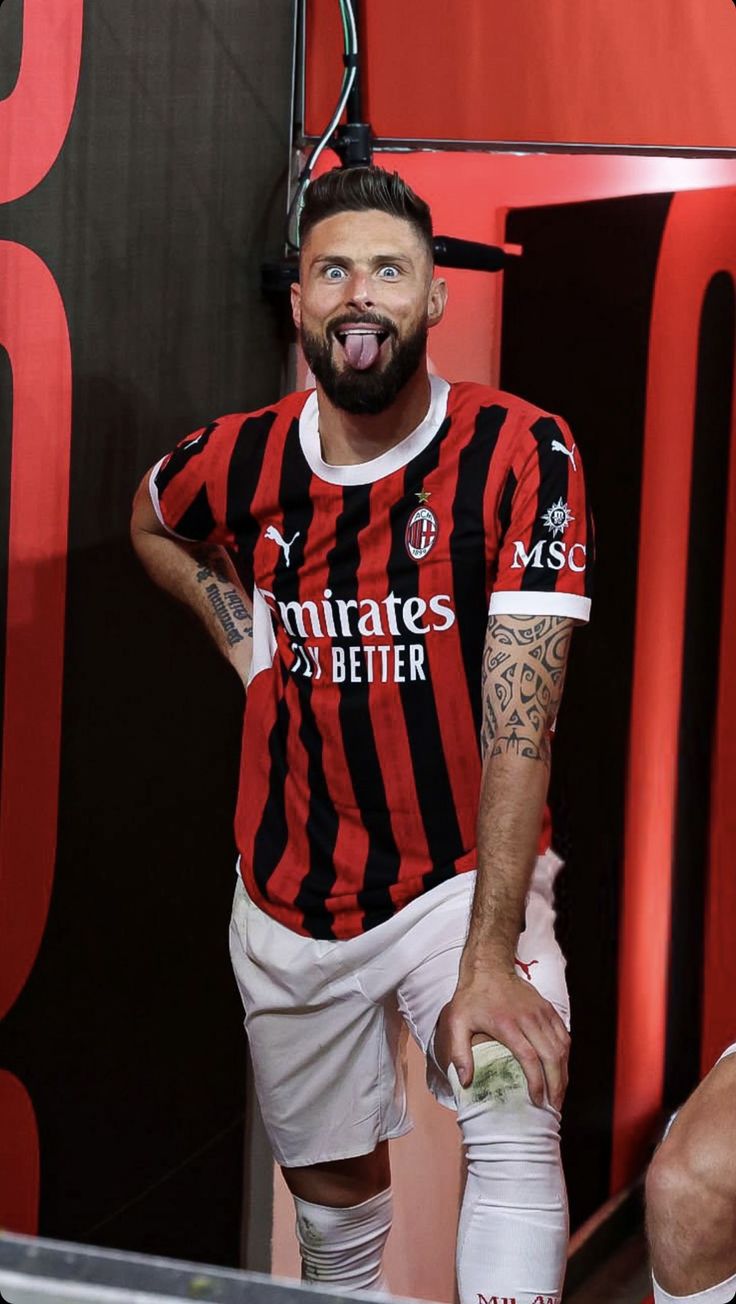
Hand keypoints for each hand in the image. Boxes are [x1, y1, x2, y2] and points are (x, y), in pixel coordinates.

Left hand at [436, 965, 569, 1109]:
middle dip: (555, 1085)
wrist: (488, 968)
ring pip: (561, 1048)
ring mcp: (541, 1013)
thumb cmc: (472, 997)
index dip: (536, 1082)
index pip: (529, 1058)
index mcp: (507, 1024)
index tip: (536, 1100)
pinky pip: (563, 1035)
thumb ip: (459, 1052)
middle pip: (551, 1056)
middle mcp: (528, 1019)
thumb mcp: (457, 1022)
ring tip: (559, 1094)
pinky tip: (562, 1070)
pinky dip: (565, 1056)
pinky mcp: (548, 1009)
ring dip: (563, 1073)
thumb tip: (466, 1081)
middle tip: (553, 1106)